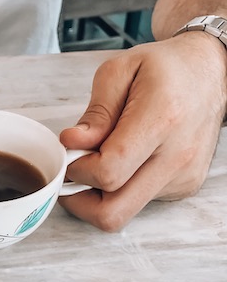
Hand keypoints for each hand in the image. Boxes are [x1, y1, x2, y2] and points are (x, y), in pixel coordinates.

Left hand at [59, 33, 226, 230]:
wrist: (210, 74)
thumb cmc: (165, 69)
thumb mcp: (119, 72)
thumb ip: (95, 113)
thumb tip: (73, 144)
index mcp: (161, 119)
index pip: (108, 171)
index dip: (78, 170)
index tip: (71, 153)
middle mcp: (177, 155)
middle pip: (113, 211)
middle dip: (79, 199)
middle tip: (72, 173)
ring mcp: (183, 176)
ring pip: (123, 212)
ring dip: (98, 195)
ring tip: (98, 162)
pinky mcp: (184, 186)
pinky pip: (139, 202)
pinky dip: (121, 189)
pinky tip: (125, 161)